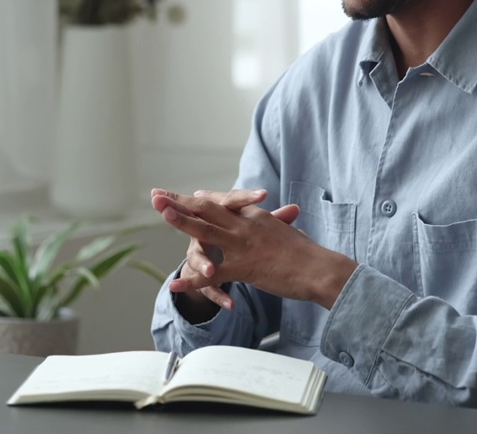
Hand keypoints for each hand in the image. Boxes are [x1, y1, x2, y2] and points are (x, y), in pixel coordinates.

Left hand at [152, 187, 356, 309]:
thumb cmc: (306, 253)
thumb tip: (274, 211)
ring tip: (161, 214)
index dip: (201, 199)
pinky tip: (175, 283)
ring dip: (181, 221)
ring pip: (205, 230)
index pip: (223, 202)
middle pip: (207, 208)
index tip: (183, 196)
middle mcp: (245, 225)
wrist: (320, 269)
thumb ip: (275, 220)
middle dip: (180, 201)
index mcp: (254, 215)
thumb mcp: (285, 231)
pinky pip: (213, 274)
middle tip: (156, 195)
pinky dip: (193, 279)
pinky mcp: (244, 267)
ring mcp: (243, 245)